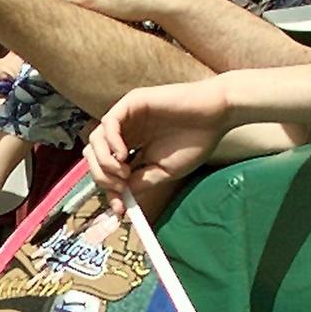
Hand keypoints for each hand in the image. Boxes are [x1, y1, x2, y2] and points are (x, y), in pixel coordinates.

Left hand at [85, 79, 229, 213]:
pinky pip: (108, 123)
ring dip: (103, 162)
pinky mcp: (131, 102)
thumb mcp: (164, 171)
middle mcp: (123, 132)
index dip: (108, 190)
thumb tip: (118, 196)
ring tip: (123, 173)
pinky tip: (124, 156)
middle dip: (101, 177)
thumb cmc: (195, 142)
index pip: (106, 169)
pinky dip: (110, 142)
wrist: (217, 116)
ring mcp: (126, 117)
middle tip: (119, 187)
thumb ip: (140, 182)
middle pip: (93, 155)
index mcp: (130, 147)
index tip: (118, 209)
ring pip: (95, 141)